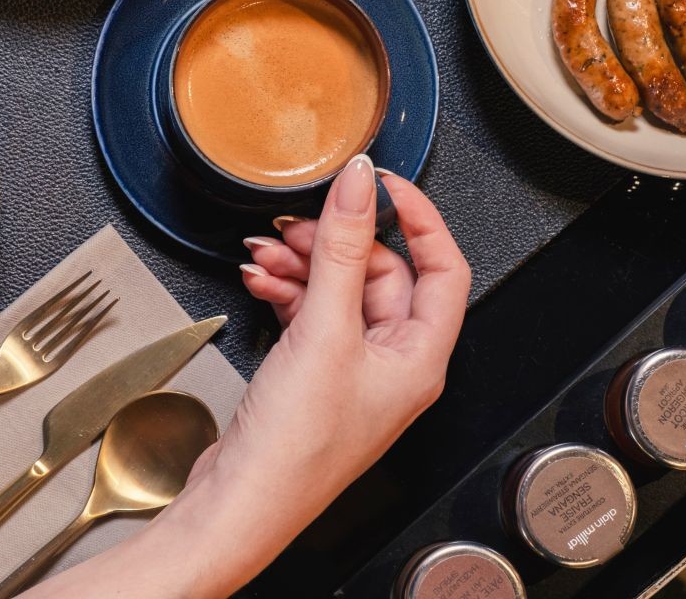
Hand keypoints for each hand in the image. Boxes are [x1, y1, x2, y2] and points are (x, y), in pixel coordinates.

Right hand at [24, 155, 469, 597]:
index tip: (382, 182)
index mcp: (421, 356)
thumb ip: (341, 248)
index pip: (444, 267)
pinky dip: (285, 291)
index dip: (418, 218)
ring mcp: (353, 371)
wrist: (241, 502)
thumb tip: (358, 185)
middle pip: (381, 275)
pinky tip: (259, 281)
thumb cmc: (296, 448)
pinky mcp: (315, 376)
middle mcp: (394, 363)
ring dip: (302, 265)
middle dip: (335, 242)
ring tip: (266, 253)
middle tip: (298, 222)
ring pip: (339, 292)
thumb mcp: (324, 330)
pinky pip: (310, 315)